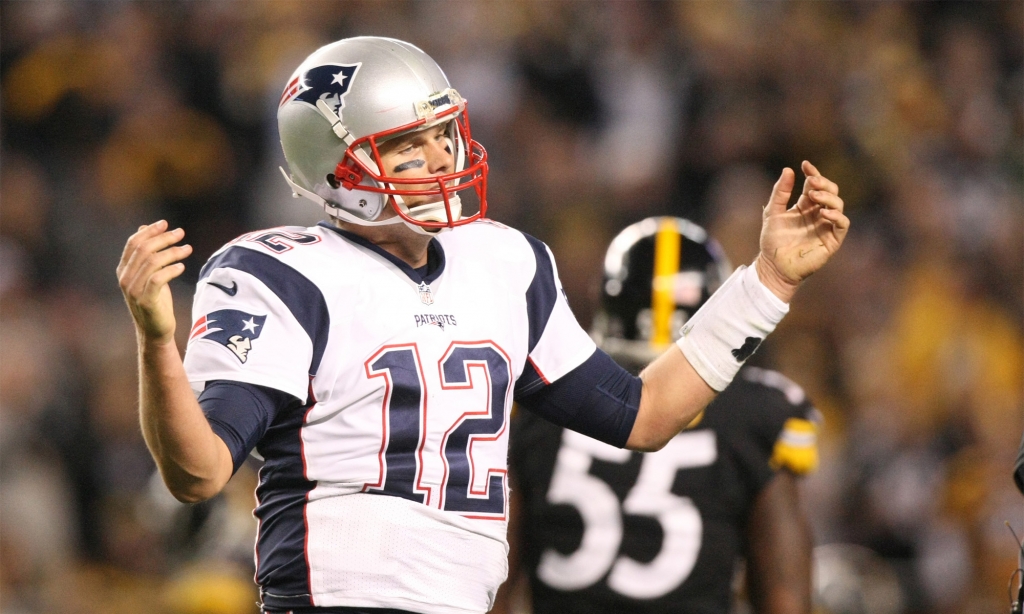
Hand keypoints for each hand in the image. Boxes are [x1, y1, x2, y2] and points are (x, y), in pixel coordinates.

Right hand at [117, 220, 192, 345]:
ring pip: (152, 262)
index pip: (133, 244)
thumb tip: (144, 228)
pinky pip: (158, 279)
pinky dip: (171, 270)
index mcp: (124, 270)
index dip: (149, 231)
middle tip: (181, 233)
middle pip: (144, 249)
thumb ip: (146, 254)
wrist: (155, 331)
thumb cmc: (156, 301)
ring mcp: (134, 291)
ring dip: (172, 252)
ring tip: (187, 249)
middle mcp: (125, 279)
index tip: (165, 223)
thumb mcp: (150, 275)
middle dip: (163, 238)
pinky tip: (182, 266)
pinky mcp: (146, 301)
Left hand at [756, 161, 848, 301]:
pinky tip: (824, 213)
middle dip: (823, 183)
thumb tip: (788, 170)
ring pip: (838, 205)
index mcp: (804, 206)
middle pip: (830, 192)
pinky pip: (842, 224)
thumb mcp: (772, 213)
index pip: (814, 184)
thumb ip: (780, 192)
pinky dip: (837, 216)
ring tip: (814, 196)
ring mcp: (826, 226)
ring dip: (828, 197)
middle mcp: (818, 214)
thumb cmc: (772, 241)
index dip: (813, 173)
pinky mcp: (832, 240)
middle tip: (812, 181)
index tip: (805, 165)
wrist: (773, 266)